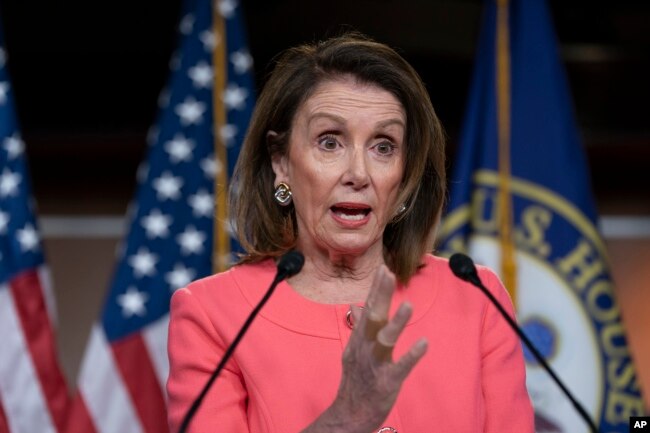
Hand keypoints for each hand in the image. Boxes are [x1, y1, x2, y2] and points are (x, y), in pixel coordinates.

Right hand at [304, 265, 427, 432]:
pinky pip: (401, 367)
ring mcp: (375, 365)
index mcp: (359, 340)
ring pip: (385, 340)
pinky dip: (412, 355)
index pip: (368, 309)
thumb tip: (356, 304)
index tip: (383, 268)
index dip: (375, 289)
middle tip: (388, 274)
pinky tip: (424, 344)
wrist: (349, 415)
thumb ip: (359, 326)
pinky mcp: (386, 382)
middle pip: (373, 318)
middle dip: (381, 295)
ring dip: (396, 323)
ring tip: (408, 305)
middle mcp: (364, 348)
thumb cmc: (356, 381)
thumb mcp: (353, 350)